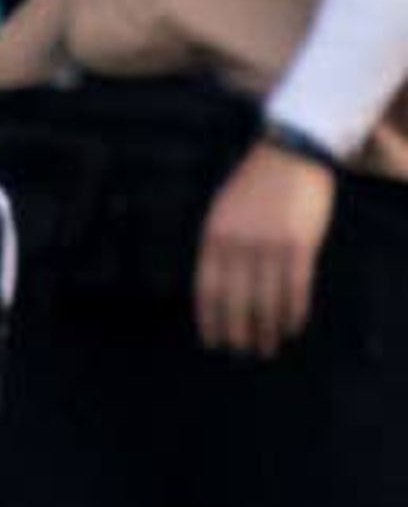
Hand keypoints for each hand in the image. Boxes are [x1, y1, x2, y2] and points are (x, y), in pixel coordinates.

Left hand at [194, 142, 335, 358]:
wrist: (291, 153)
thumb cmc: (253, 185)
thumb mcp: (221, 213)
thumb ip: (218, 248)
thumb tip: (217, 289)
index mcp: (213, 238)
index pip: (207, 291)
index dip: (211, 320)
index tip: (214, 342)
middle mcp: (237, 245)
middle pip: (235, 301)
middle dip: (239, 332)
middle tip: (243, 353)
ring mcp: (269, 245)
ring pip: (266, 300)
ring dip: (267, 329)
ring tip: (268, 346)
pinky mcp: (299, 243)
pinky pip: (295, 288)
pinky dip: (293, 312)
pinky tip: (292, 327)